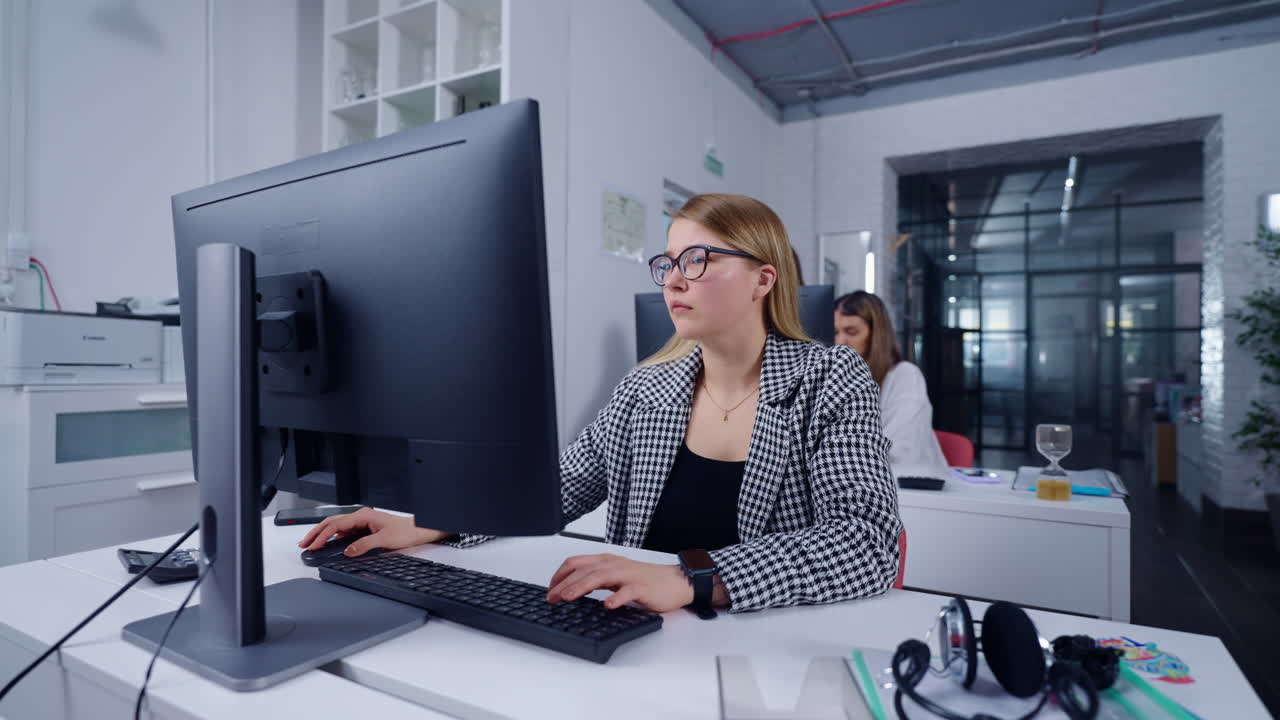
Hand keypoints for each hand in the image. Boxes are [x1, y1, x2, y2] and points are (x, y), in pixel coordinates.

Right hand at [297, 507, 450, 556]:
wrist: (420, 531)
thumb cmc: (406, 531)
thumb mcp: (384, 540)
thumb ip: (364, 545)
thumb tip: (348, 551)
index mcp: (363, 516)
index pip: (336, 524)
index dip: (322, 535)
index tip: (312, 545)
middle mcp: (361, 517)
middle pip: (332, 523)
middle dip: (316, 533)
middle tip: (304, 544)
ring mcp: (363, 523)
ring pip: (337, 527)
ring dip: (323, 535)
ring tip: (311, 544)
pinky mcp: (366, 529)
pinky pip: (345, 532)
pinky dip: (334, 538)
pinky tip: (328, 545)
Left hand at [546, 553, 692, 612]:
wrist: (674, 581)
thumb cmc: (645, 581)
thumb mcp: (615, 576)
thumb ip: (596, 580)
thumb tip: (571, 590)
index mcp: (606, 561)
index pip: (575, 563)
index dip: (558, 576)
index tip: (549, 590)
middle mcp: (614, 565)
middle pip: (583, 570)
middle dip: (564, 583)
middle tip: (551, 598)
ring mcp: (627, 575)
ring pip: (600, 576)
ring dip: (581, 587)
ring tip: (568, 597)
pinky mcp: (641, 587)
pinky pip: (627, 591)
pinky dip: (616, 598)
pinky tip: (608, 605)